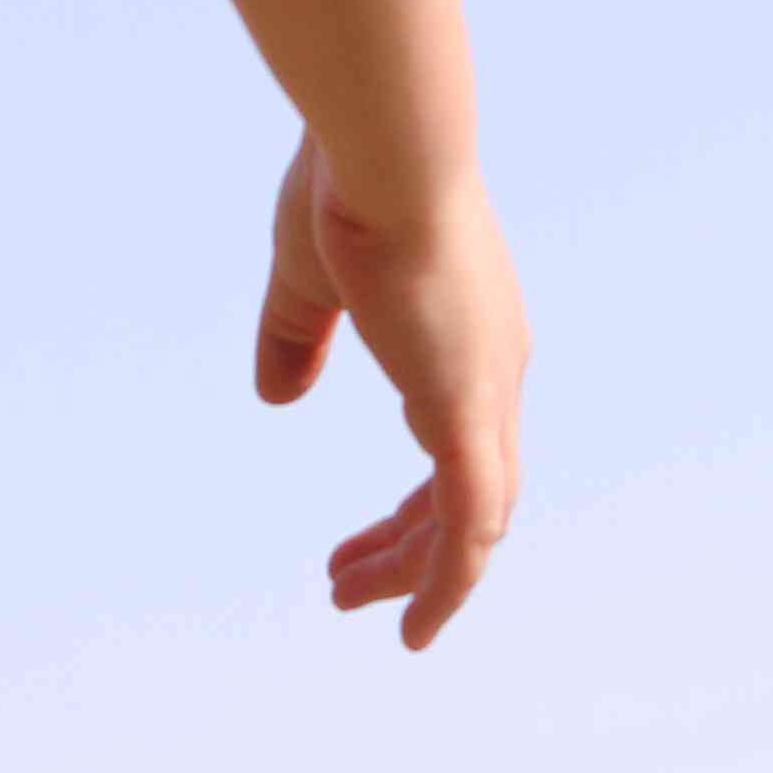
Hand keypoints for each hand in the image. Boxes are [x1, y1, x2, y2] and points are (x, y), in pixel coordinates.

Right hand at [262, 131, 525, 650]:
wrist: (384, 144)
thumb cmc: (349, 186)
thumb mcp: (310, 277)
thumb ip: (297, 338)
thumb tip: (277, 399)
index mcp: (467, 337)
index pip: (455, 444)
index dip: (411, 500)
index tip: (360, 537)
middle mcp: (494, 370)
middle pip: (471, 492)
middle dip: (408, 546)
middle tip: (345, 584)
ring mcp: (490, 393)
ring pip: (475, 521)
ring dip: (419, 574)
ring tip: (353, 605)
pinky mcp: (467, 412)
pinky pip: (471, 528)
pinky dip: (449, 584)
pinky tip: (416, 627)